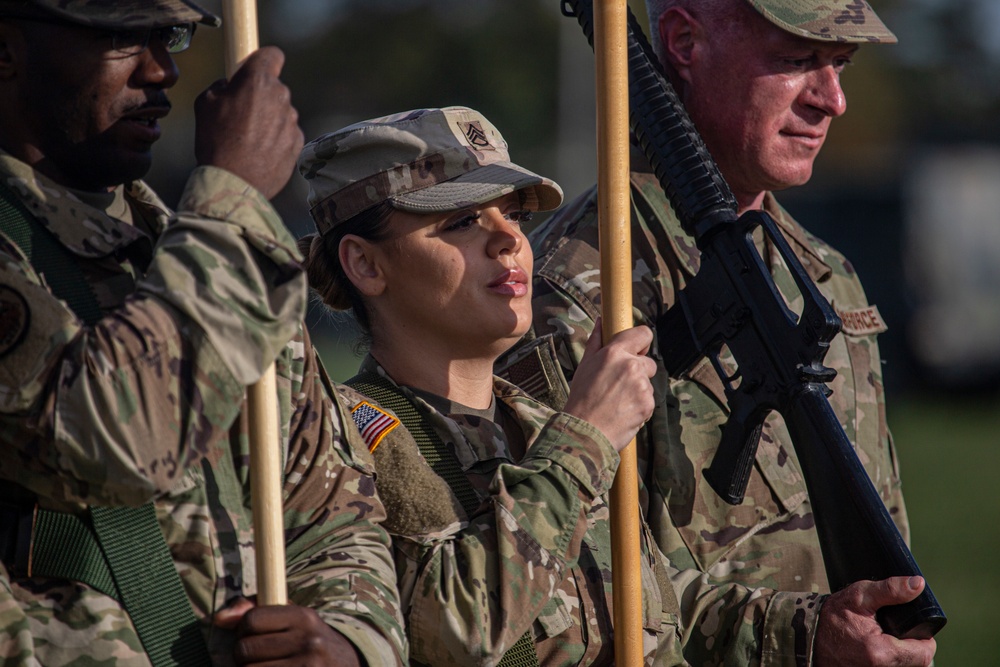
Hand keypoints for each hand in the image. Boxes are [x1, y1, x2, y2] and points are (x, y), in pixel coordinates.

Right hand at [194, 46, 304, 198]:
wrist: (233, 181)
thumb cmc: (215, 140)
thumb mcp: (205, 102)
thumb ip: (223, 86)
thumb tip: (231, 86)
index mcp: (258, 80)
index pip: (272, 55)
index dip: (263, 61)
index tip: (255, 70)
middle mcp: (280, 96)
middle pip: (274, 87)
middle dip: (261, 95)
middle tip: (242, 113)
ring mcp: (292, 120)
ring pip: (281, 111)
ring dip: (269, 118)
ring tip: (249, 138)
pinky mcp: (298, 142)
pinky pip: (287, 132)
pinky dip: (277, 138)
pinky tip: (260, 151)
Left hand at [214, 597, 361, 665]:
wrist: (345, 665)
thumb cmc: (308, 641)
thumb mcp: (291, 619)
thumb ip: (253, 610)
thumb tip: (219, 619)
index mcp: (304, 617)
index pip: (251, 619)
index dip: (243, 630)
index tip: (252, 636)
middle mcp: (309, 641)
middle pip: (244, 650)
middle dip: (243, 656)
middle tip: (257, 657)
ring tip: (266, 666)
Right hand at [563, 321, 656, 451]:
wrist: (584, 432)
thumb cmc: (581, 398)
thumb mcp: (584, 366)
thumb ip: (596, 341)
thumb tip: (601, 321)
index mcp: (614, 353)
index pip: (644, 334)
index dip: (642, 342)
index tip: (637, 350)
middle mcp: (631, 366)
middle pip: (649, 362)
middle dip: (639, 372)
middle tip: (618, 385)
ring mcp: (642, 386)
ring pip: (648, 383)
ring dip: (638, 391)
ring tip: (617, 402)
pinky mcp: (648, 404)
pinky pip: (649, 400)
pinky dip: (640, 406)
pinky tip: (623, 411)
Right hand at [814, 577, 936, 666]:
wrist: (808, 634)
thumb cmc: (833, 616)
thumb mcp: (860, 596)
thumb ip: (891, 590)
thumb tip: (917, 584)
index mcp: (881, 651)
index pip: (924, 654)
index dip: (924, 639)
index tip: (914, 628)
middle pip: (917, 663)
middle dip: (913, 646)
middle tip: (899, 630)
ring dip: (902, 654)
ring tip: (887, 637)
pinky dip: (889, 659)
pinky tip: (878, 647)